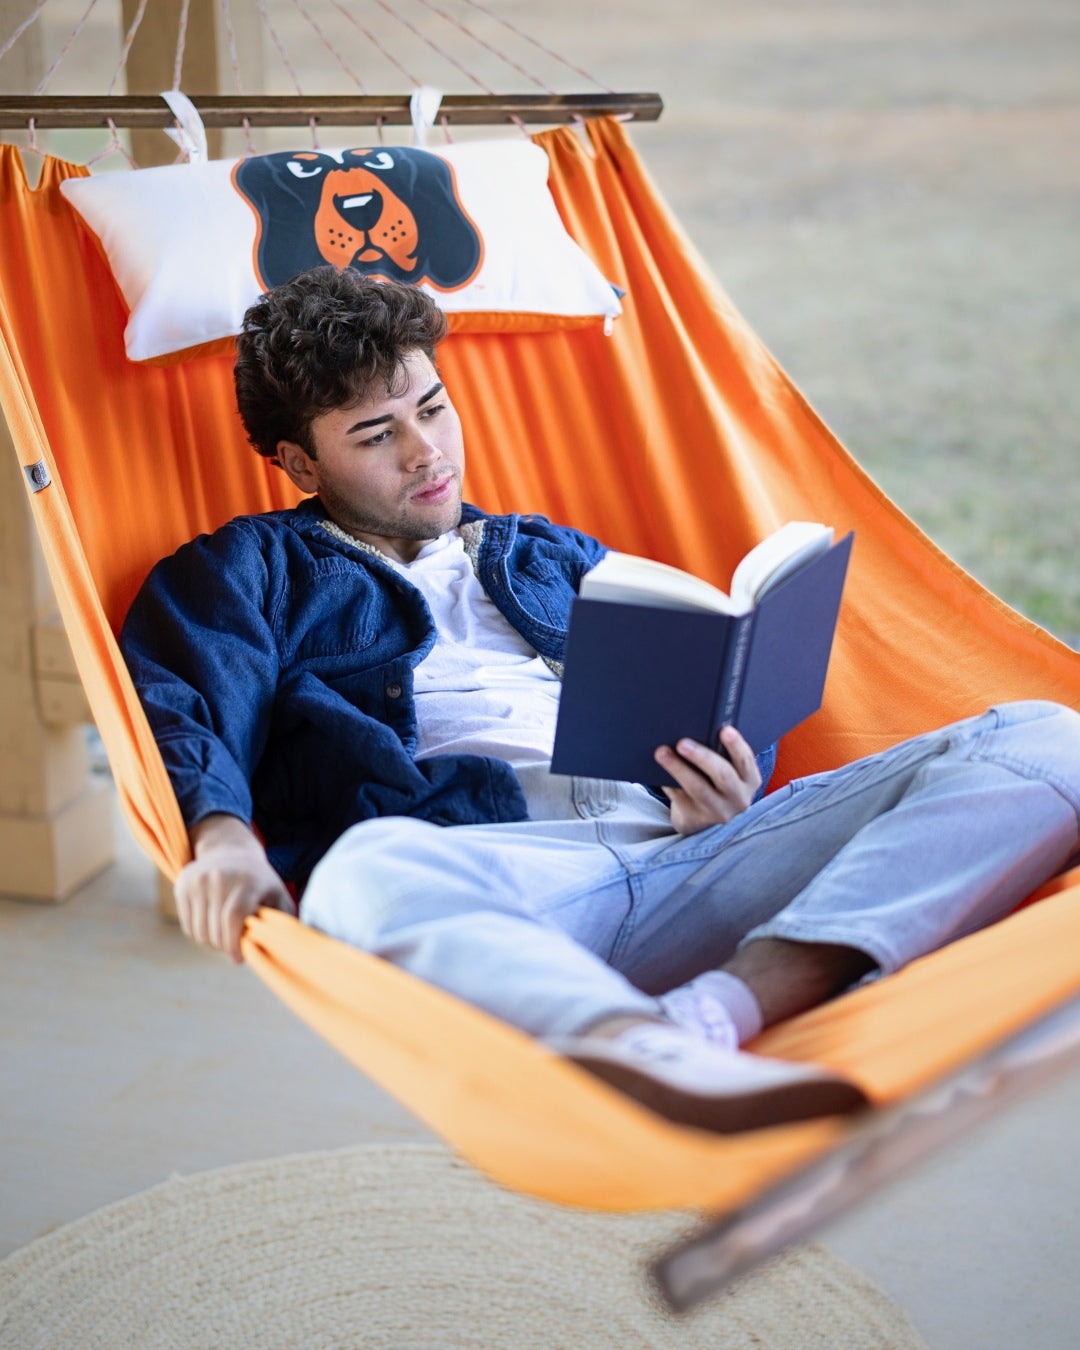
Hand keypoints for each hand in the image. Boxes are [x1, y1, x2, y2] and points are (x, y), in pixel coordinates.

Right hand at [175, 814, 294, 963]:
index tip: (239, 958)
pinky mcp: (183, 885)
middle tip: (233, 949)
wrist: (231, 851)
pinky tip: (213, 927)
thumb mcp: (278, 895)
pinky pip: (188, 925)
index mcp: (248, 880)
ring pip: (200, 931)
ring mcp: (199, 880)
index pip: (234, 917)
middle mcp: (220, 876)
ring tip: (225, 938)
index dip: (235, 943)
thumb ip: (283, 921)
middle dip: (225, 947)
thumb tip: (289, 948)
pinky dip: (200, 934)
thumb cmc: (260, 882)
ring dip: (212, 943)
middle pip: (215, 929)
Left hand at [655, 725, 762, 835]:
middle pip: (723, 775)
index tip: (724, 729)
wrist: (701, 815)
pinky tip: (656, 769)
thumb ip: (721, 754)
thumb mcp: (727, 769)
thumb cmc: (714, 781)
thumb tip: (695, 728)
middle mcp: (739, 798)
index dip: (736, 744)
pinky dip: (668, 780)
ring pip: (697, 788)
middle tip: (682, 743)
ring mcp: (719, 811)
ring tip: (662, 753)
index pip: (745, 759)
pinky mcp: (696, 818)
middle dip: (702, 757)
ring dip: (678, 768)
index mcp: (750, 779)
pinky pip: (680, 797)